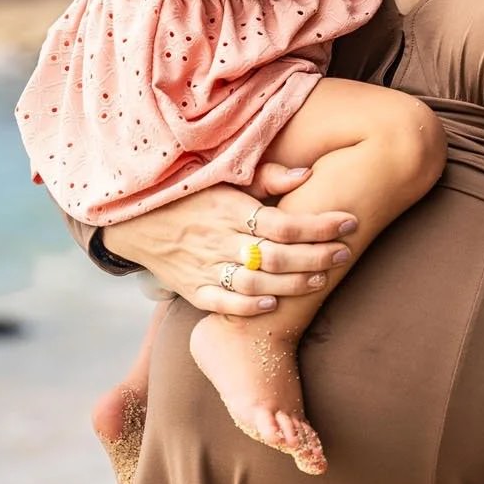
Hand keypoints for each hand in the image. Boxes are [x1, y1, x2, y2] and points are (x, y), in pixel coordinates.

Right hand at [100, 163, 357, 317]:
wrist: (134, 218)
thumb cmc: (189, 193)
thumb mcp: (223, 176)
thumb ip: (266, 177)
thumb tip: (308, 174)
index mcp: (228, 208)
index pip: (283, 222)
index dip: (320, 224)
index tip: (349, 222)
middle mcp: (217, 239)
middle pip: (275, 255)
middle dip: (315, 256)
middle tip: (344, 254)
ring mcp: (203, 267)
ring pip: (254, 284)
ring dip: (291, 285)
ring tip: (320, 280)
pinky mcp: (191, 288)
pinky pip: (220, 304)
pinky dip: (247, 309)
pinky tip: (272, 306)